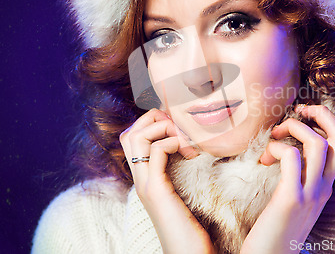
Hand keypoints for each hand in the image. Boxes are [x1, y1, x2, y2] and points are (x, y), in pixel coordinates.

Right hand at [119, 108, 214, 253]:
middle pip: (128, 132)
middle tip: (180, 129)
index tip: (179, 129)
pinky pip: (156, 151)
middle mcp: (140, 178)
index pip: (131, 137)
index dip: (152, 123)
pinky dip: (173, 142)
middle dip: (154, 119)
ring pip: (135, 136)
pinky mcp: (156, 190)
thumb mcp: (183, 193)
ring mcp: (145, 184)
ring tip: (186, 140)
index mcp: (146, 177)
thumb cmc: (191, 227)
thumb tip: (192, 152)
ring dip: (163, 128)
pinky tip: (189, 153)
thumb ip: (179, 173)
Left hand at [240, 105, 334, 253]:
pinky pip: (292, 158)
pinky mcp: (291, 199)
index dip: (326, 120)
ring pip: (317, 143)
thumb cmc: (277, 227)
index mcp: (326, 184)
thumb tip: (288, 149)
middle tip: (298, 111)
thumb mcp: (295, 197)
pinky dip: (278, 148)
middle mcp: (324, 187)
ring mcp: (311, 193)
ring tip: (275, 137)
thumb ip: (298, 175)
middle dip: (321, 113)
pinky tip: (265, 159)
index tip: (303, 115)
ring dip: (294, 129)